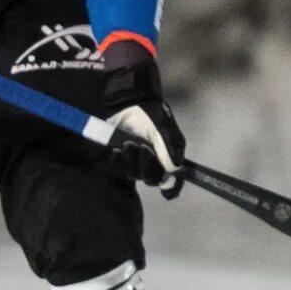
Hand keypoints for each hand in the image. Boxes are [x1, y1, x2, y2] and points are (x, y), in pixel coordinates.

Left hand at [100, 41, 185, 198]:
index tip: (165, 188)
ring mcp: (134, 161)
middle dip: (147, 165)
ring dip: (132, 161)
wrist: (128, 101)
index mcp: (167, 158)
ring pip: (134, 175)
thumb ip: (171, 147)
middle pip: (151, 179)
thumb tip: (174, 169)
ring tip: (128, 143)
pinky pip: (118, 168)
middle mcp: (152, 163)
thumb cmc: (150, 113)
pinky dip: (118, 161)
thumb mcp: (165, 127)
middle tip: (142, 147)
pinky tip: (116, 150)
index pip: (172, 180)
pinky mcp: (118, 157)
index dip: (171, 188)